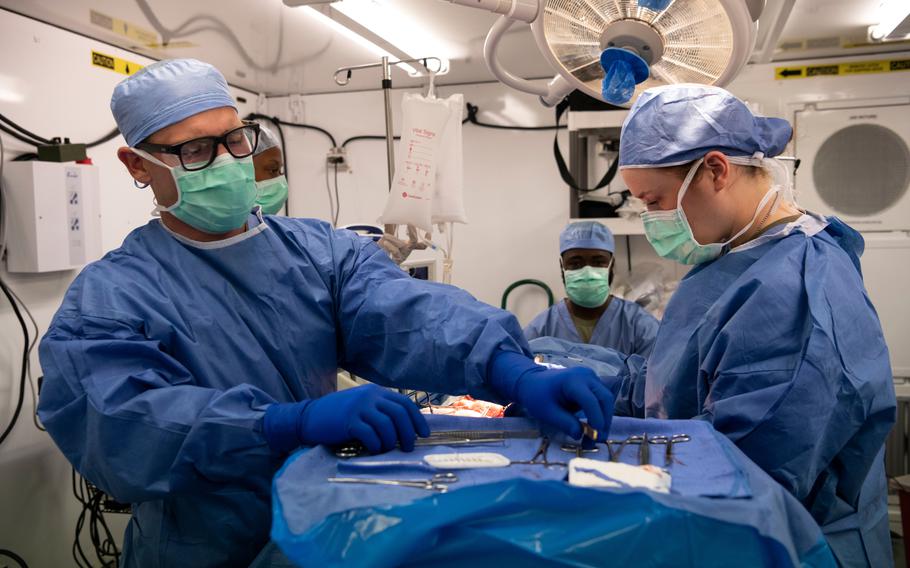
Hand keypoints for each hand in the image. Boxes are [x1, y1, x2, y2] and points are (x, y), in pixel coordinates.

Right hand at [263, 385, 429, 452]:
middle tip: (408, 447)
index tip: (423, 434)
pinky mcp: (348, 420)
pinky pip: (370, 434)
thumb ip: (380, 411)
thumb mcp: (362, 406)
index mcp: (376, 392)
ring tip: (387, 450)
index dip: (417, 419)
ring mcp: (359, 407)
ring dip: (391, 441)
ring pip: (387, 425)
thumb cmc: (338, 416)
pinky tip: (373, 450)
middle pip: (399, 414)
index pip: (404, 403)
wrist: (309, 417)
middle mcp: (370, 396)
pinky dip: (376, 445)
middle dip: (408, 433)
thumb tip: (405, 428)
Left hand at [514, 366, 614, 439]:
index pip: (590, 400)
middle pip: (605, 398)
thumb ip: (565, 423)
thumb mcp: (547, 412)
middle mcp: (585, 375)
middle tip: (598, 440)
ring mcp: (590, 377)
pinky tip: (593, 427)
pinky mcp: (592, 382)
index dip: (596, 419)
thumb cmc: (537, 396)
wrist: (533, 381)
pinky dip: (600, 413)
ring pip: (606, 399)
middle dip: (604, 421)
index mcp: (572, 380)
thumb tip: (580, 435)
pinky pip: (601, 398)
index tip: (596, 436)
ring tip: (594, 437)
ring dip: (604, 418)